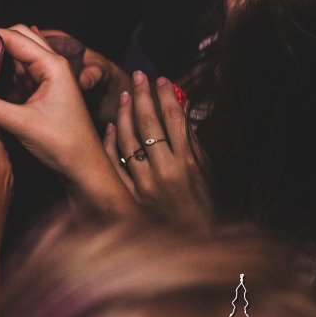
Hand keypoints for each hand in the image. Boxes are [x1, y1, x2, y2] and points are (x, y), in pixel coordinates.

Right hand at [0, 26, 135, 214]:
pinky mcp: (43, 93)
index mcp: (53, 66)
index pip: (15, 36)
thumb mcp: (21, 123)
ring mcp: (48, 79)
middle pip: (18, 40)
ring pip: (17, 58)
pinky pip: (19, 76)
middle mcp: (53, 67)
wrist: (84, 167)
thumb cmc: (65, 144)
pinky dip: (2, 76)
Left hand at [103, 70, 211, 225]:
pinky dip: (111, 142)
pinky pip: (115, 163)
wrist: (193, 240)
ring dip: (125, 113)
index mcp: (188, 162)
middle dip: (143, 96)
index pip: (175, 118)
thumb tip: (182, 105)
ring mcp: (145, 184)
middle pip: (150, 124)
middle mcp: (166, 171)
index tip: (160, 79)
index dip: (166, 95)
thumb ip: (192, 138)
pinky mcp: (130, 195)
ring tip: (124, 95)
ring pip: (128, 140)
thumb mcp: (205, 169)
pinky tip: (111, 126)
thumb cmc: (203, 201)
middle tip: (138, 76)